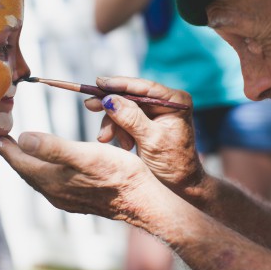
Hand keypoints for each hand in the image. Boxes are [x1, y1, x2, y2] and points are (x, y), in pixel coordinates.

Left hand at [0, 133, 161, 222]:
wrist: (141, 200)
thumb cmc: (117, 174)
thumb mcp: (85, 155)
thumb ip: (52, 147)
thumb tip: (21, 138)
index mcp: (52, 179)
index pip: (20, 162)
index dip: (6, 148)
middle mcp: (54, 191)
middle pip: (26, 170)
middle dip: (14, 154)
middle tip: (2, 140)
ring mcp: (67, 197)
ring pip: (39, 177)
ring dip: (29, 162)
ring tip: (22, 149)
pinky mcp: (79, 198)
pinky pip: (52, 182)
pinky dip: (45, 170)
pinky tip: (53, 166)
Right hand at [84, 76, 204, 192]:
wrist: (180, 187)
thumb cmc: (173, 165)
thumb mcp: (152, 141)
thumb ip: (131, 119)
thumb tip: (110, 99)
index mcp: (176, 102)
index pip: (144, 87)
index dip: (120, 84)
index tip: (99, 82)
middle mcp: (166, 103)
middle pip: (131, 96)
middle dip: (111, 106)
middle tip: (90, 105)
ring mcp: (156, 112)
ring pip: (124, 108)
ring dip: (113, 124)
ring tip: (106, 139)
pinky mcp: (146, 123)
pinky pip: (125, 120)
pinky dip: (118, 131)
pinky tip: (124, 146)